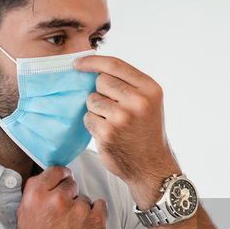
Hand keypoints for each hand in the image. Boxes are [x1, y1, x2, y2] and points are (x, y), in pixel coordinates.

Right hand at [16, 167, 106, 228]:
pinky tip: (84, 228)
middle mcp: (58, 200)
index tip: (63, 180)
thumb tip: (47, 176)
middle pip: (71, 183)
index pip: (55, 169)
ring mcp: (80, 210)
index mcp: (36, 196)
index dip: (60, 176)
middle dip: (69, 195)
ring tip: (72, 228)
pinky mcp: (97, 221)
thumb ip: (35, 194)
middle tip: (64, 214)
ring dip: (81, 209)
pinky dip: (95, 215)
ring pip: (85, 198)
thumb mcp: (25, 217)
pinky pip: (100, 205)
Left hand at [75, 54, 176, 207]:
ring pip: (92, 99)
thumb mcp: (149, 102)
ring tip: (112, 122)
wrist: (152, 167)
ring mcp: (123, 117)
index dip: (92, 61)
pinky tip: (107, 134)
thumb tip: (93, 68)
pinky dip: (93, 125)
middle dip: (101, 92)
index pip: (115, 64)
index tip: (77, 63)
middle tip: (113, 108)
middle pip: (101, 81)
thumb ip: (128, 84)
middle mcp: (139, 101)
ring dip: (96, 110)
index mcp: (151, 89)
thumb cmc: (146, 132)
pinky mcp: (108, 133)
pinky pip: (87, 118)